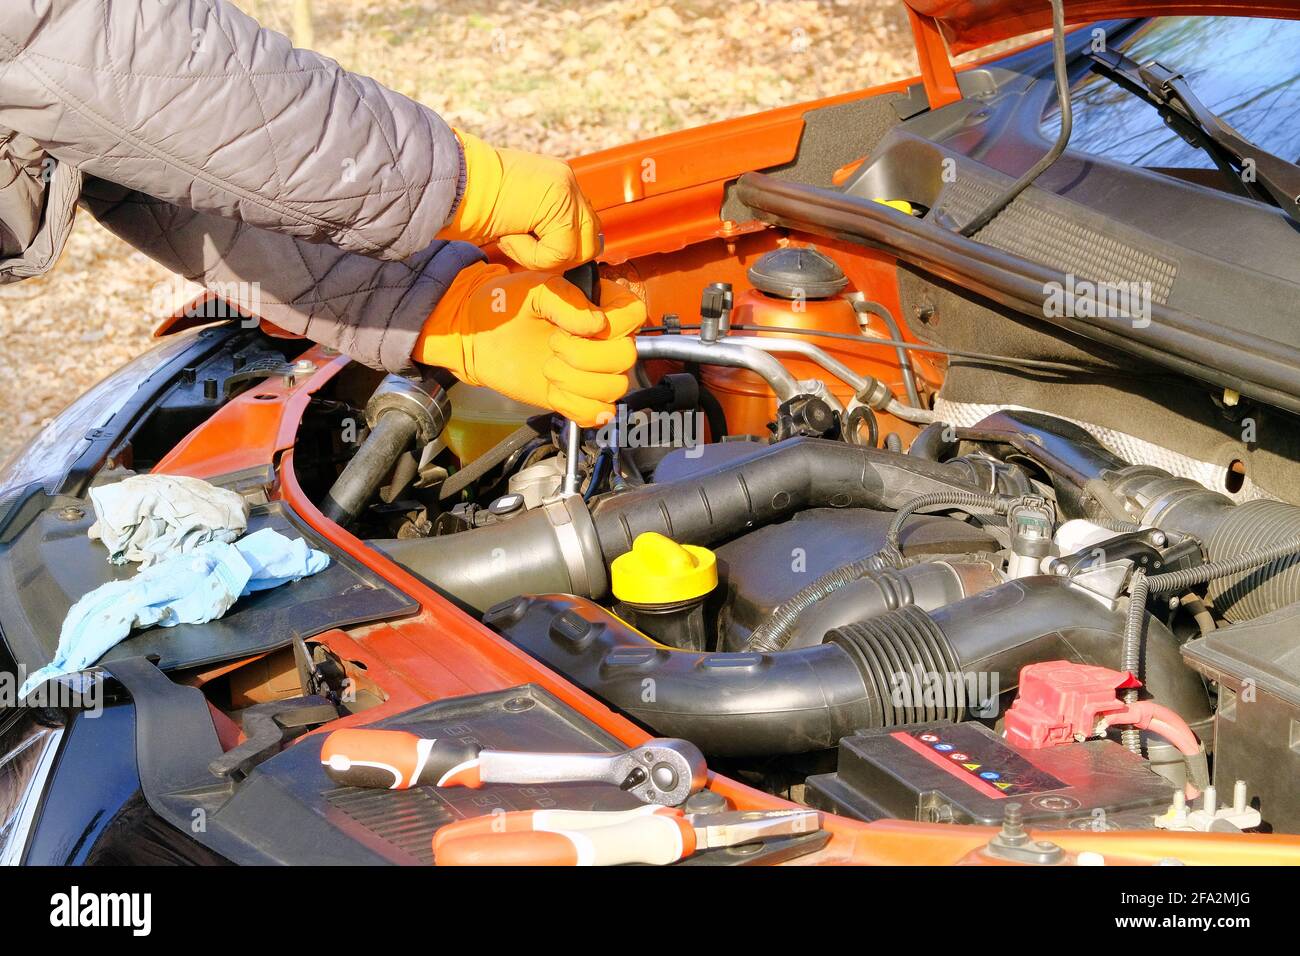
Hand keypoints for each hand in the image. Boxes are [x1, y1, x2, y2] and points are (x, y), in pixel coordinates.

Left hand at [414, 264, 644, 425]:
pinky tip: (554, 392)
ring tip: (549, 368)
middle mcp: (603, 340)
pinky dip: (576, 407)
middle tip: (554, 346)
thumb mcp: (533, 288)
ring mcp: (592, 372)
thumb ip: (565, 300)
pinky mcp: (578, 398)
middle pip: (626, 357)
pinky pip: (598, 413)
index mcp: (599, 305)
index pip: (634, 315)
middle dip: (586, 356)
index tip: (578, 326)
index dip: (613, 324)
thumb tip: (595, 324)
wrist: (478, 337)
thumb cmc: (505, 305)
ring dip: (577, 382)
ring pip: (614, 388)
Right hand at [439, 130, 600, 270]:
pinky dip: (533, 257)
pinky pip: (561, 252)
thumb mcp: (516, 213)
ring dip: (548, 257)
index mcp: (557, 181)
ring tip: (514, 239)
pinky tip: (509, 235)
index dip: (561, 250)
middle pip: (591, 239)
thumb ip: (543, 226)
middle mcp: (567, 181)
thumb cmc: (471, 204)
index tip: (526, 245)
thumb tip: (565, 256)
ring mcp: (567, 188)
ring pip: (582, 249)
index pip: (582, 227)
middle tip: (524, 248)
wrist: (450, 183)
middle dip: (561, 258)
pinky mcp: (560, 202)